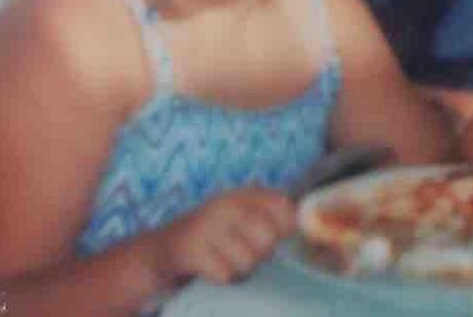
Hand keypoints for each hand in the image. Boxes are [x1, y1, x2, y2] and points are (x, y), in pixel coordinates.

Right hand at [151, 188, 295, 285]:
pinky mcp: (191, 250)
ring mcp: (206, 226)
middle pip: (268, 239)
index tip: (277, 239)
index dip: (287, 229)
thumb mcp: (239, 220)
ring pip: (247, 261)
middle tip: (243, 253)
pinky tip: (210, 269)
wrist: (159, 252)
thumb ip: (272, 220)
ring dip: (239, 270)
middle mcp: (224, 205)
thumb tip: (313, 234)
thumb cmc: (212, 239)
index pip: (284, 207)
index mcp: (241, 195)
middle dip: (261, 255)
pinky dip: (220, 279)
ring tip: (225, 261)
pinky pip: (224, 274)